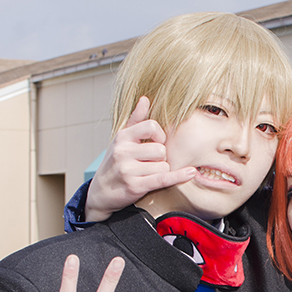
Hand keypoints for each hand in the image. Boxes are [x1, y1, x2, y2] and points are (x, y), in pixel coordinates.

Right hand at [85, 96, 195, 221]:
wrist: (101, 192)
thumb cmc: (115, 163)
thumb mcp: (121, 140)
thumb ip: (135, 120)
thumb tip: (145, 99)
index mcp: (122, 137)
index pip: (151, 126)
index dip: (160, 135)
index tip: (157, 143)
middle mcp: (123, 152)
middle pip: (161, 150)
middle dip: (160, 158)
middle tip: (150, 163)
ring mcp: (128, 170)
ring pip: (163, 166)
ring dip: (161, 171)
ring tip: (147, 174)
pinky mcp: (135, 186)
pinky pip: (163, 179)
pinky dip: (178, 176)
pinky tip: (190, 172)